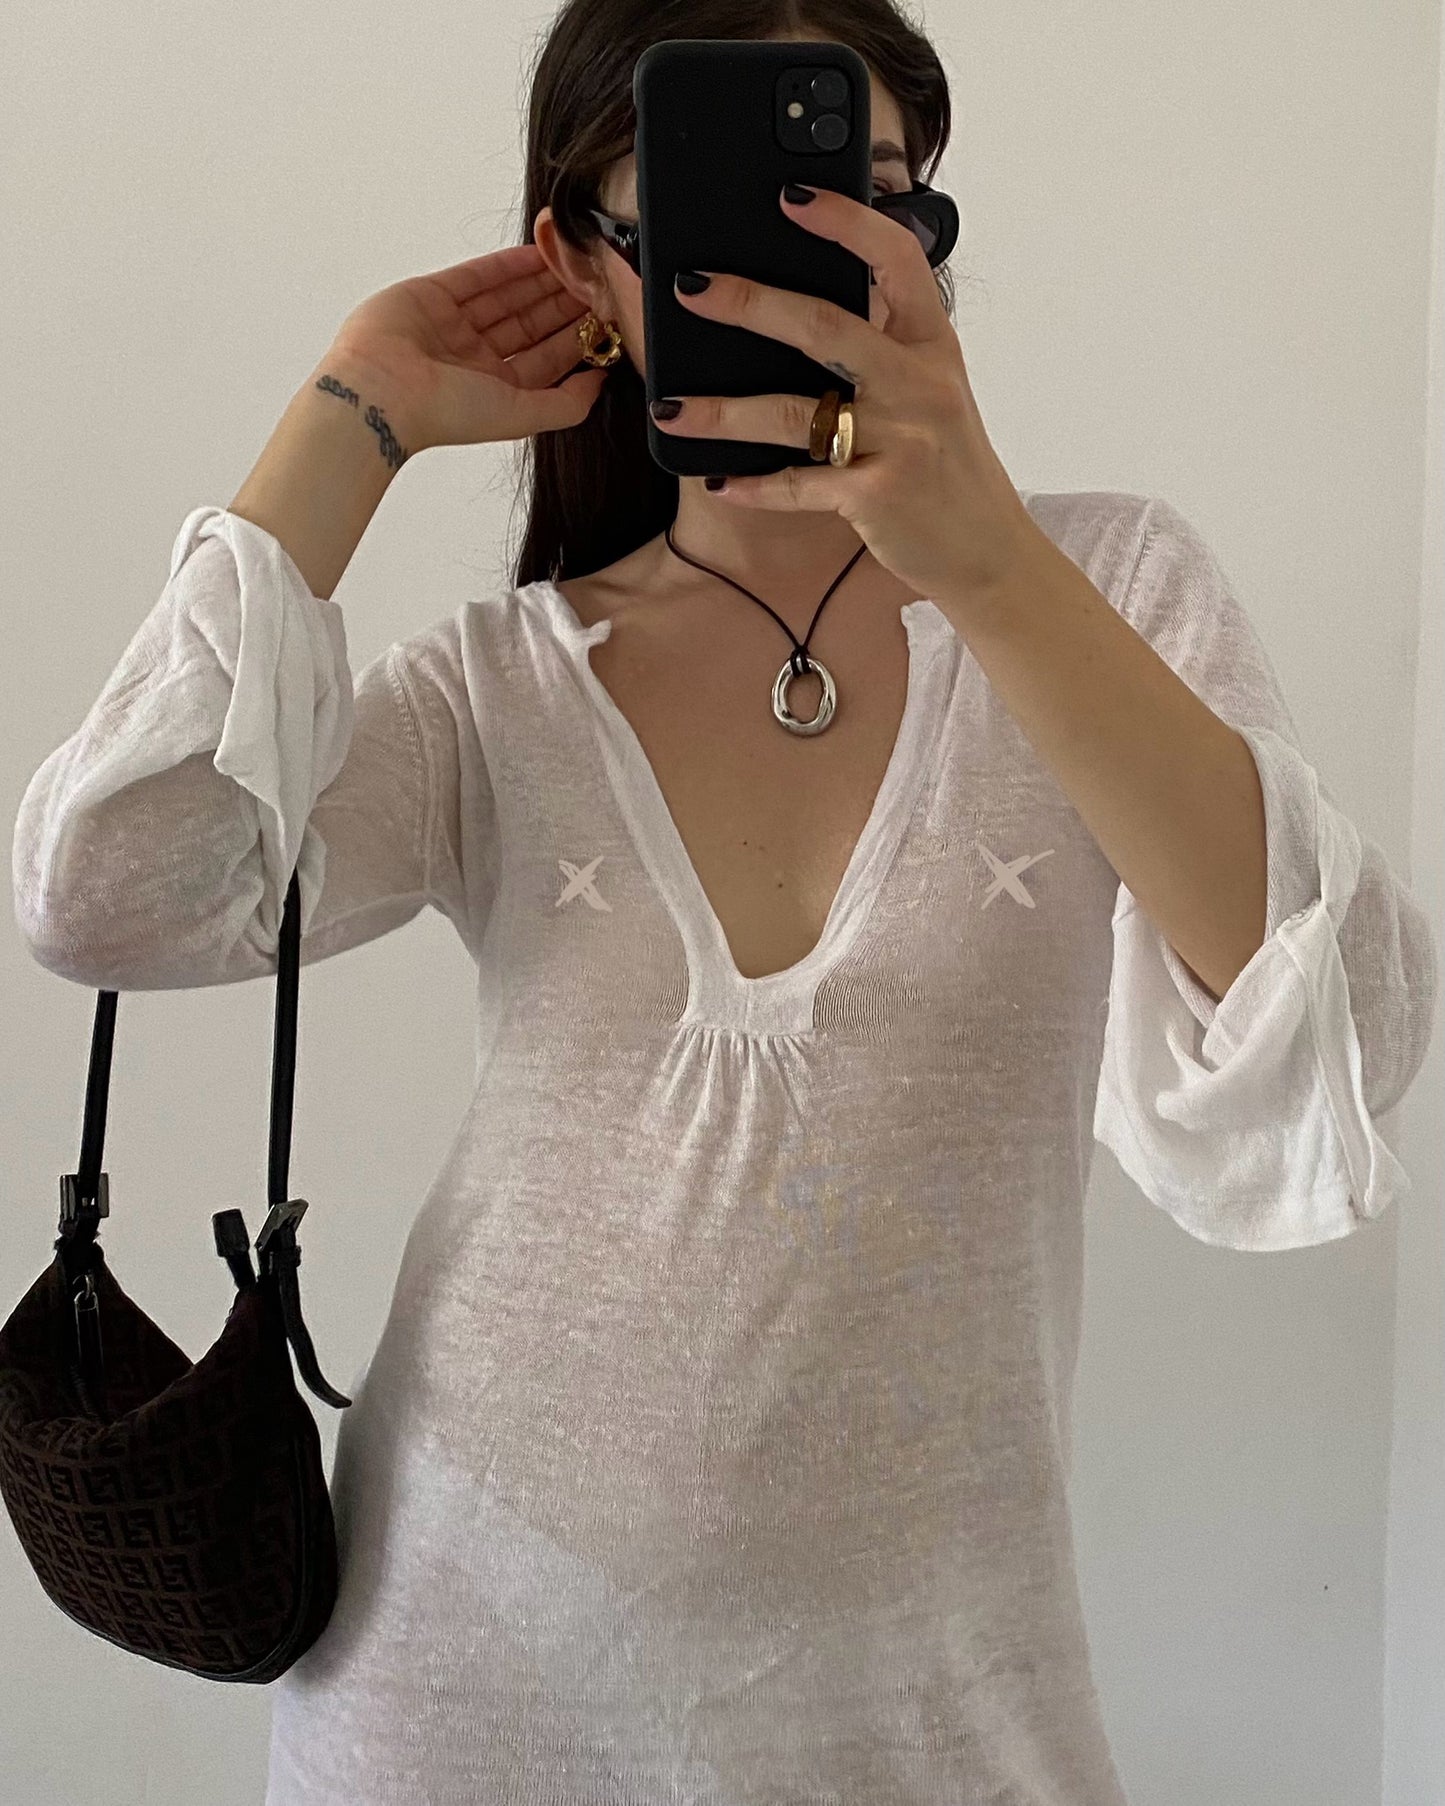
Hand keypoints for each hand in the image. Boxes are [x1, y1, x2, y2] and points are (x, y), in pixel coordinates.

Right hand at [330, 243, 608, 453]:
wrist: (382, 391)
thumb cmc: (445, 413)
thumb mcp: (522, 417)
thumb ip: (567, 404)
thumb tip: (601, 383)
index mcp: (495, 390)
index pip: (546, 358)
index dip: (577, 336)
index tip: (606, 317)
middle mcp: (475, 359)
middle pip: (531, 323)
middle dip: (563, 303)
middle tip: (595, 280)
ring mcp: (453, 325)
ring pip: (508, 296)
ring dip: (542, 280)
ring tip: (574, 261)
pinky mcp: (433, 295)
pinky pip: (479, 275)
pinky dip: (509, 264)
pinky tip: (539, 253)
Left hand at [651, 184, 1048, 605]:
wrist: (988, 550)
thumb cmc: (948, 467)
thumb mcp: (932, 392)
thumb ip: (883, 346)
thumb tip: (801, 303)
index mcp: (932, 344)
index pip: (895, 259)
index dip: (845, 221)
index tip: (791, 195)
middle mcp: (920, 384)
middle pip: (824, 327)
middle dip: (749, 303)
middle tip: (690, 288)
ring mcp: (901, 440)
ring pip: (794, 414)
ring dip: (723, 412)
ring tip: (669, 409)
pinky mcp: (878, 497)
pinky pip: (799, 485)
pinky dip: (754, 486)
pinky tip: (720, 482)